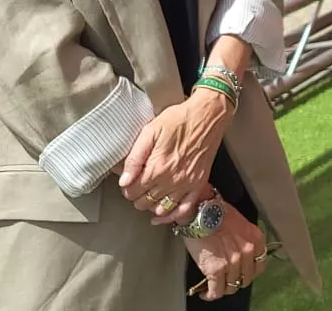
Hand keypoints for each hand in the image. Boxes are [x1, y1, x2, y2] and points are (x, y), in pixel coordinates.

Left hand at [117, 91, 233, 222]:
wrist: (207, 116)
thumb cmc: (179, 120)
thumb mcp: (150, 132)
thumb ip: (134, 158)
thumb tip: (124, 181)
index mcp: (156, 168)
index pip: (132, 191)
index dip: (126, 187)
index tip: (128, 181)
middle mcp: (171, 181)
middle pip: (144, 202)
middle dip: (137, 196)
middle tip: (137, 185)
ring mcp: (186, 185)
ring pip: (161, 208)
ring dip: (151, 205)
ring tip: (149, 194)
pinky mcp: (198, 184)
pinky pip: (184, 209)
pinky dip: (172, 216)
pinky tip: (162, 216)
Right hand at [183, 204, 268, 300]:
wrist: (199, 210)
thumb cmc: (215, 212)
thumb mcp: (239, 223)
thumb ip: (243, 239)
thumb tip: (238, 253)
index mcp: (255, 238)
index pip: (259, 265)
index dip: (249, 272)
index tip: (242, 273)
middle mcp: (248, 250)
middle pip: (246, 278)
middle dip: (236, 281)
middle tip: (227, 281)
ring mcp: (233, 261)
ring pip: (232, 286)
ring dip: (223, 289)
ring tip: (214, 287)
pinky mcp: (216, 269)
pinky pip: (217, 290)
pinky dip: (210, 294)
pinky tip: (205, 293)